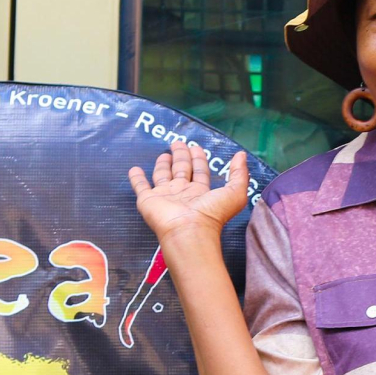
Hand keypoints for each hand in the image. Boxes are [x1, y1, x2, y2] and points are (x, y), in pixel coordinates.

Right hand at [130, 141, 250, 242]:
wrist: (188, 231)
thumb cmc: (212, 213)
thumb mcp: (235, 192)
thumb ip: (239, 173)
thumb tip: (241, 155)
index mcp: (201, 192)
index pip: (200, 171)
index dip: (199, 159)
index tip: (195, 147)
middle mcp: (183, 193)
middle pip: (181, 171)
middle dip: (181, 156)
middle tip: (178, 143)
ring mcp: (165, 196)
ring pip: (163, 176)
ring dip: (163, 165)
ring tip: (163, 154)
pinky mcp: (148, 200)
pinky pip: (141, 186)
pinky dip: (137, 178)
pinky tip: (134, 169)